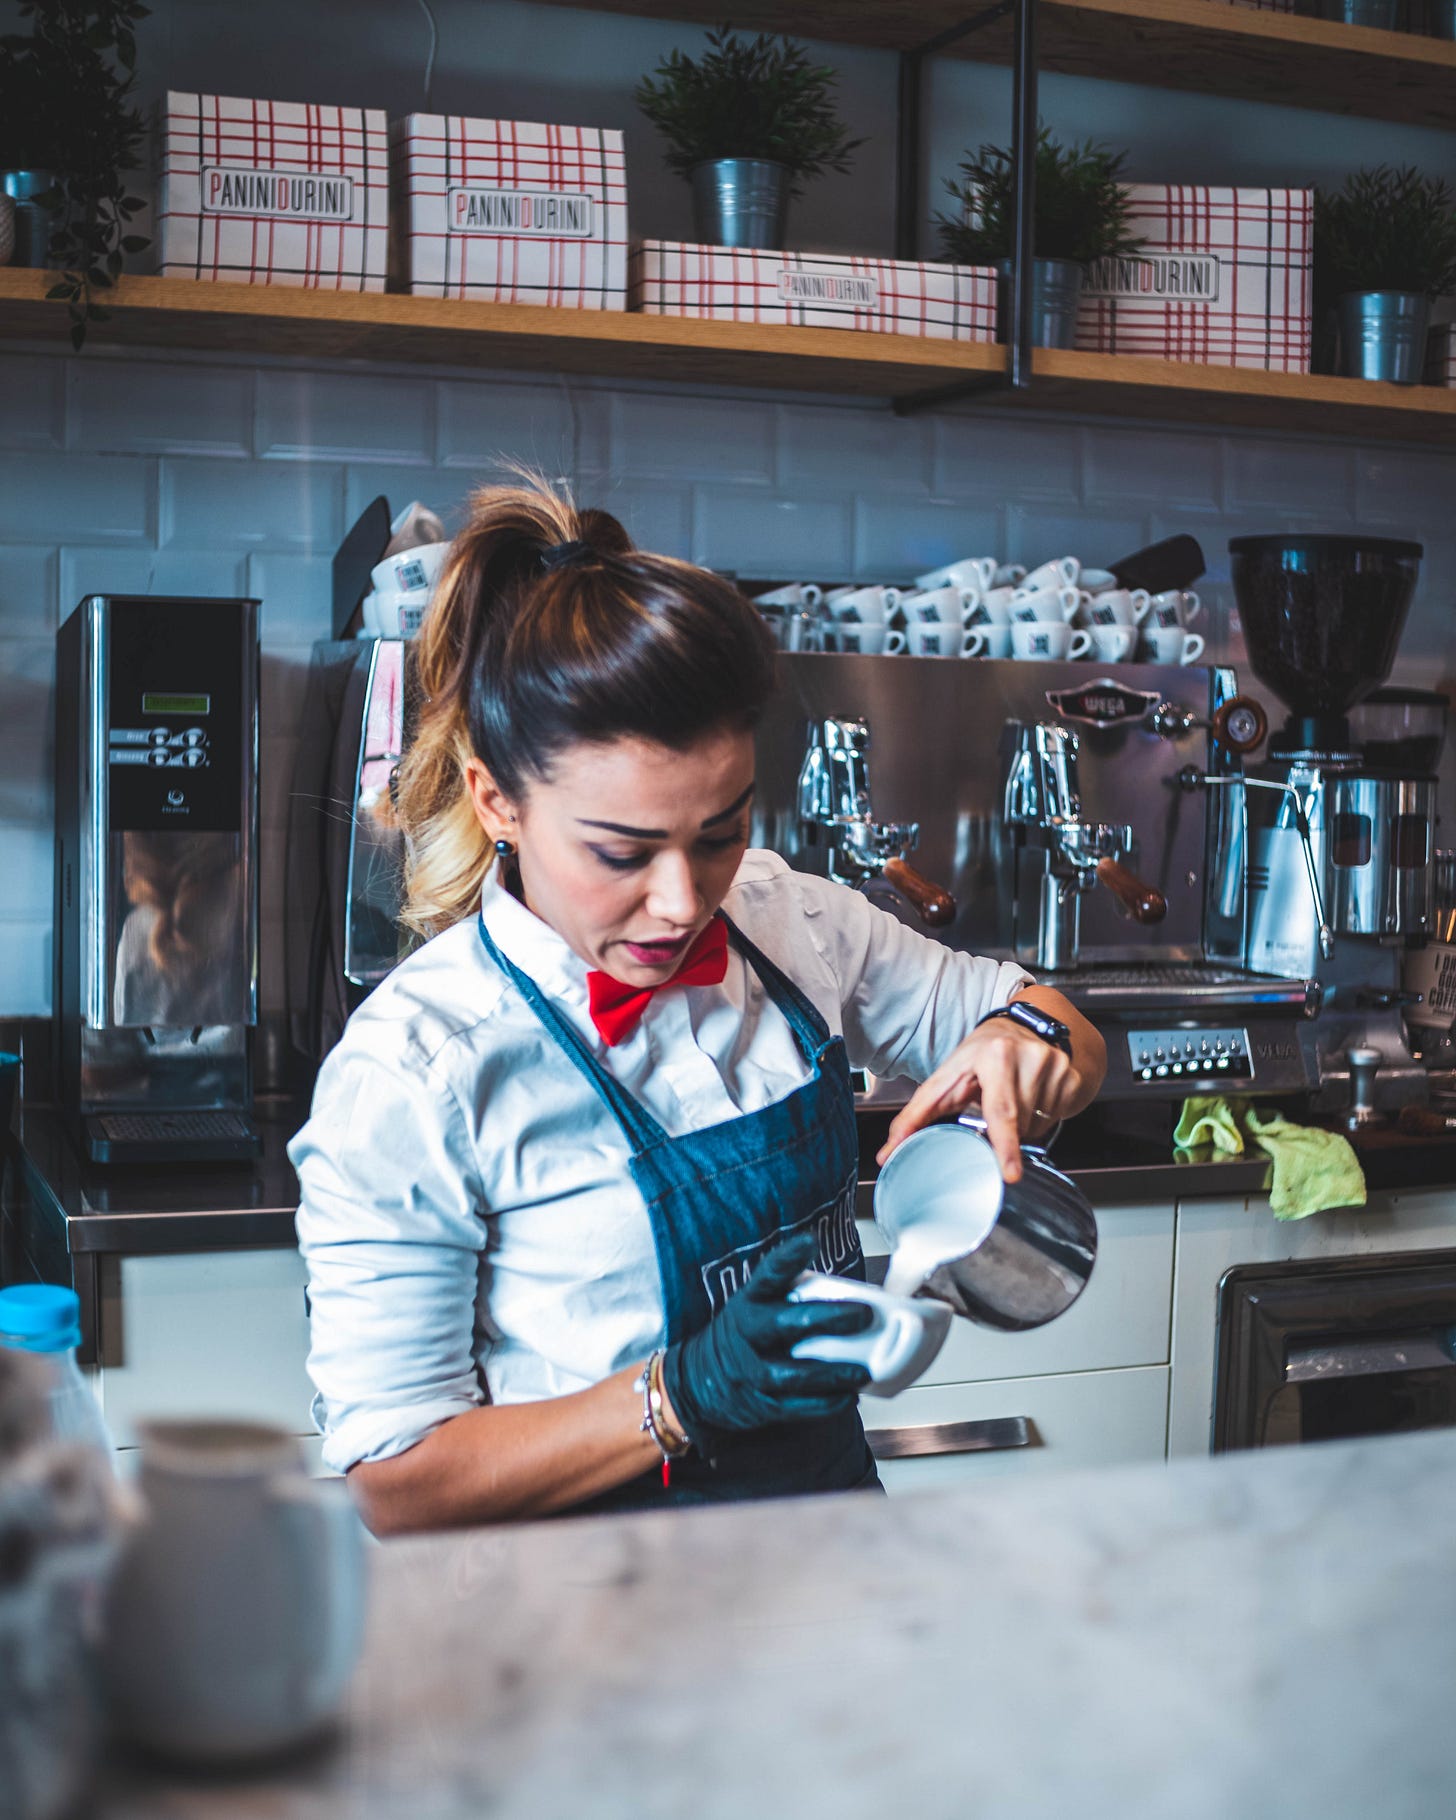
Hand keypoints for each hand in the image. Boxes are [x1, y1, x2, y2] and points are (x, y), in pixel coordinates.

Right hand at [661, 1232, 872, 1446]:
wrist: (697, 1380)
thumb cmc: (745, 1335)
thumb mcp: (756, 1306)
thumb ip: (792, 1295)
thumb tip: (858, 1291)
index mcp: (748, 1302)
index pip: (767, 1276)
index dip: (788, 1258)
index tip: (811, 1241)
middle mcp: (747, 1333)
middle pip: (786, 1323)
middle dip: (827, 1318)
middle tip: (863, 1314)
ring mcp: (750, 1370)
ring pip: (792, 1372)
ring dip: (831, 1372)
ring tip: (863, 1370)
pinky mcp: (759, 1403)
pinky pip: (794, 1406)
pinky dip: (824, 1403)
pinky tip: (849, 1396)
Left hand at [875, 1021, 1084, 1182]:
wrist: (1027, 1025)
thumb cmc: (980, 1055)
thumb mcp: (946, 1077)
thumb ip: (915, 1116)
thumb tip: (887, 1154)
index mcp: (994, 1055)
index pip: (1000, 1110)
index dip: (1005, 1145)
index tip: (1010, 1174)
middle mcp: (1028, 1056)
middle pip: (1017, 1124)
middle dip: (1003, 1134)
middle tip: (995, 1124)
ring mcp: (1054, 1066)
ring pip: (1036, 1126)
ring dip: (1020, 1126)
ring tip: (1010, 1098)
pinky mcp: (1071, 1077)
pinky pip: (1055, 1118)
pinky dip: (1040, 1117)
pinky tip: (1031, 1096)